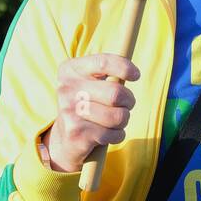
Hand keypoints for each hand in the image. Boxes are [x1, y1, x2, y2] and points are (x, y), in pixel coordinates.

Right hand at [43, 53, 138, 172]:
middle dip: (129, 101)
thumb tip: (133, 72)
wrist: (64, 138)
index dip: (125, 68)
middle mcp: (66, 89)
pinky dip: (117, 135)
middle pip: (116, 93)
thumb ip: (108, 73)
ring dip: (124, 120)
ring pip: (118, 116)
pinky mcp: (76, 133)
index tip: (136, 75)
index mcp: (70, 70)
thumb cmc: (87, 104)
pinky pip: (113, 134)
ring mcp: (69, 111)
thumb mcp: (90, 82)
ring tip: (115, 120)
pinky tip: (107, 133)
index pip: (103, 63)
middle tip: (125, 104)